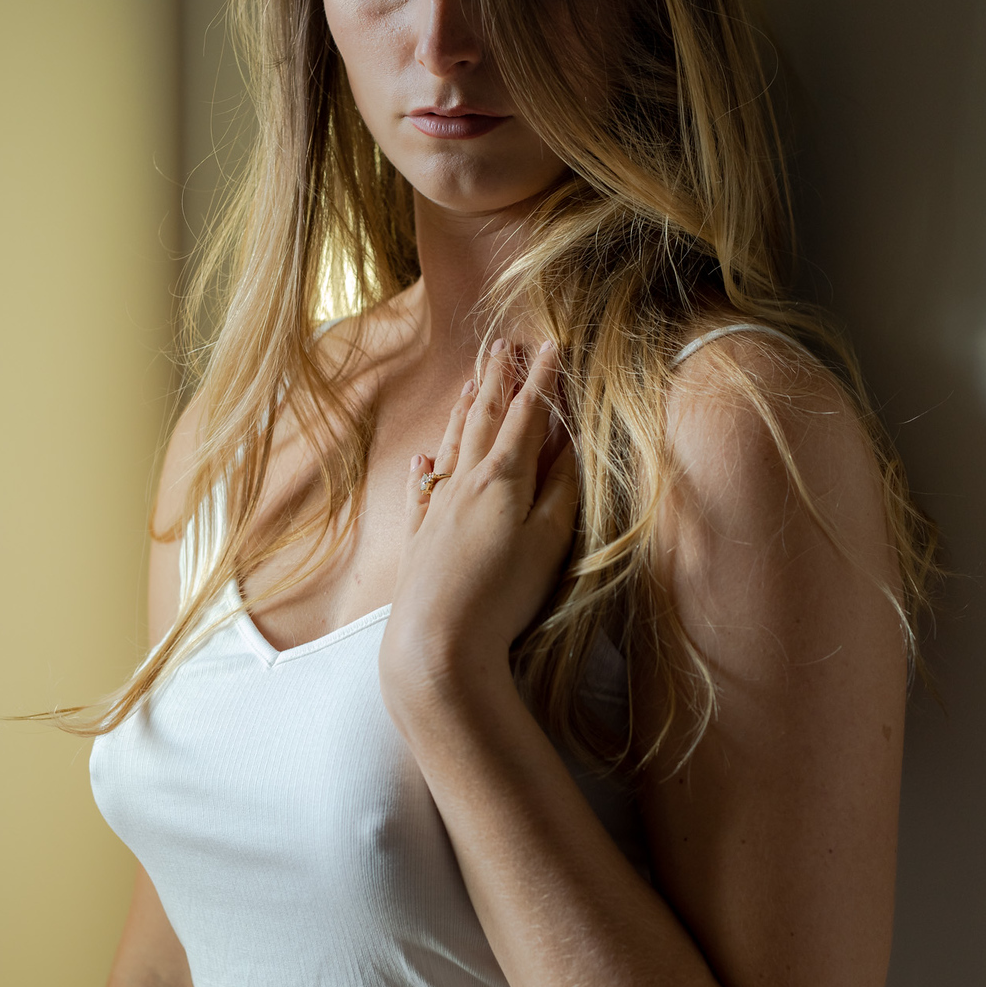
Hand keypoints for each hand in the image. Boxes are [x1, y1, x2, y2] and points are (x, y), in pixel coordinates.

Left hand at [380, 339, 579, 699]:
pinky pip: (422, 489)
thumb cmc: (502, 595)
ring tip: (470, 382)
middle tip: (503, 344)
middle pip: (482, 418)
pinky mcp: (419, 538)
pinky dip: (427, 467)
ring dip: (464, 410)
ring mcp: (437, 508)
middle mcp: (464, 482)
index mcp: (503, 477)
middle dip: (496, 380)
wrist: (436, 642)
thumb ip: (560, 488)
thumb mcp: (548, 540)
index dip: (541, 380)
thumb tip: (566, 443)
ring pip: (452, 445)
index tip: (550, 345)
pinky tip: (425, 457)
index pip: (526, 416)